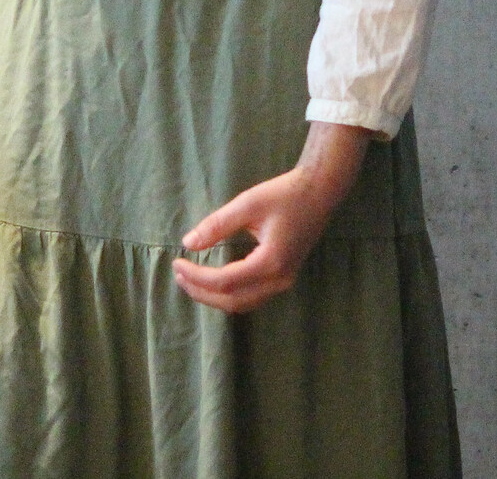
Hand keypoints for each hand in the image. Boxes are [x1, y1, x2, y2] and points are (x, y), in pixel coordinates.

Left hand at [172, 122, 370, 313]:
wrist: (319, 192)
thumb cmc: (284, 194)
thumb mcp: (247, 204)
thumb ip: (217, 225)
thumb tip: (188, 243)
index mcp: (270, 263)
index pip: (224, 282)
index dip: (197, 277)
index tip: (177, 262)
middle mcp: (279, 280)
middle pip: (232, 301)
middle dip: (201, 292)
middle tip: (178, 275)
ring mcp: (284, 282)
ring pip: (243, 303)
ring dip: (214, 296)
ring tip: (190, 280)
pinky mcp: (284, 277)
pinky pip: (252, 296)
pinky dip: (229, 293)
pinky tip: (214, 279)